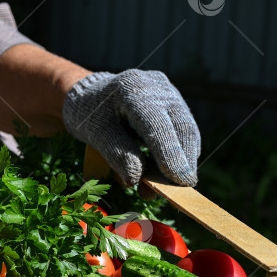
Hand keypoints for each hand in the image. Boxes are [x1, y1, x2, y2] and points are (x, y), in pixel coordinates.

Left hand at [62, 69, 199, 186]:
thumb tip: (136, 180)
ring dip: (182, 161)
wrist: (89, 97)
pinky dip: (178, 154)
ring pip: (187, 130)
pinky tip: (165, 172)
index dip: (170, 153)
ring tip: (165, 186)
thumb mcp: (96, 135)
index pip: (157, 123)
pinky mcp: (174, 103)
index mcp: (131, 88)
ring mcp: (168, 93)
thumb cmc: (89, 116)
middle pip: (181, 126)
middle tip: (180, 190)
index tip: (179, 181)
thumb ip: (117, 154)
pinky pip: (183, 131)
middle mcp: (156, 86)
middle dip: (183, 161)